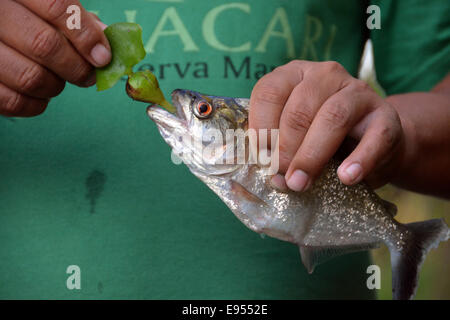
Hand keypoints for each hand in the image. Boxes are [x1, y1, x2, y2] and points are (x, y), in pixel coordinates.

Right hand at [0, 0, 110, 116]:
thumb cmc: (24, 20)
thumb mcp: (45, 8)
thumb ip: (75, 21)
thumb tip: (105, 47)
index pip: (57, 6)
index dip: (86, 35)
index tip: (103, 57)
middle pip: (44, 44)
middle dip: (77, 68)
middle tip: (88, 77)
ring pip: (30, 77)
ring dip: (55, 86)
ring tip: (57, 81)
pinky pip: (13, 102)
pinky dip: (36, 104)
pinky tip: (39, 94)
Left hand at [249, 60, 404, 190]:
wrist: (372, 142)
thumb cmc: (322, 138)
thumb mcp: (294, 136)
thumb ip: (278, 147)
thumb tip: (268, 175)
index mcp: (295, 74)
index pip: (269, 92)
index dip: (261, 128)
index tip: (261, 160)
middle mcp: (325, 74)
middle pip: (299, 110)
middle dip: (286, 149)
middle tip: (281, 179)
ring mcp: (358, 91)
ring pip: (332, 118)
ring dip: (312, 156)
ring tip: (301, 183)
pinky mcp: (386, 115)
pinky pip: (375, 136)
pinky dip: (360, 160)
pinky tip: (346, 178)